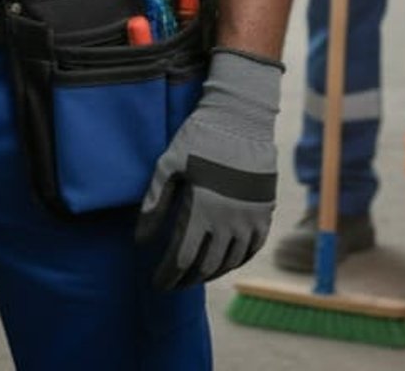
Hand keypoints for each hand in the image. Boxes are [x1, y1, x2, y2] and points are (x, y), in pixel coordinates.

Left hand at [135, 48, 280, 290]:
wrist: (241, 119)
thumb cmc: (198, 138)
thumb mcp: (168, 165)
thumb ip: (154, 203)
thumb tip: (140, 240)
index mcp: (202, 209)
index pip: (182, 258)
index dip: (168, 276)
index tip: (156, 284)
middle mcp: (228, 221)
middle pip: (205, 266)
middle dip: (186, 279)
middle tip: (172, 283)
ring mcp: (249, 219)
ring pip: (229, 261)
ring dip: (209, 273)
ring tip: (193, 275)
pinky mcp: (264, 213)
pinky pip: (251, 250)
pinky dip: (235, 262)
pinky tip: (223, 263)